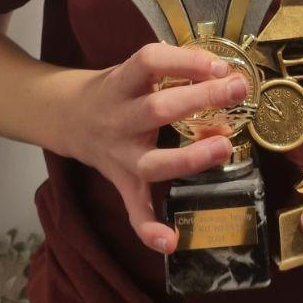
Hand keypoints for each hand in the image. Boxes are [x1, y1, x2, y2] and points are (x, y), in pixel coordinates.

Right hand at [57, 43, 248, 254]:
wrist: (66, 117)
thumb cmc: (114, 91)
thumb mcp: (132, 71)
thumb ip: (170, 70)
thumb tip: (222, 70)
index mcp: (121, 84)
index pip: (149, 63)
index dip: (183, 61)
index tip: (217, 64)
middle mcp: (118, 120)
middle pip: (156, 111)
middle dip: (200, 99)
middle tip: (236, 90)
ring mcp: (119, 155)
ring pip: (152, 162)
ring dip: (189, 158)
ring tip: (224, 146)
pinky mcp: (121, 182)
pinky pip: (133, 210)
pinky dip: (149, 229)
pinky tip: (170, 241)